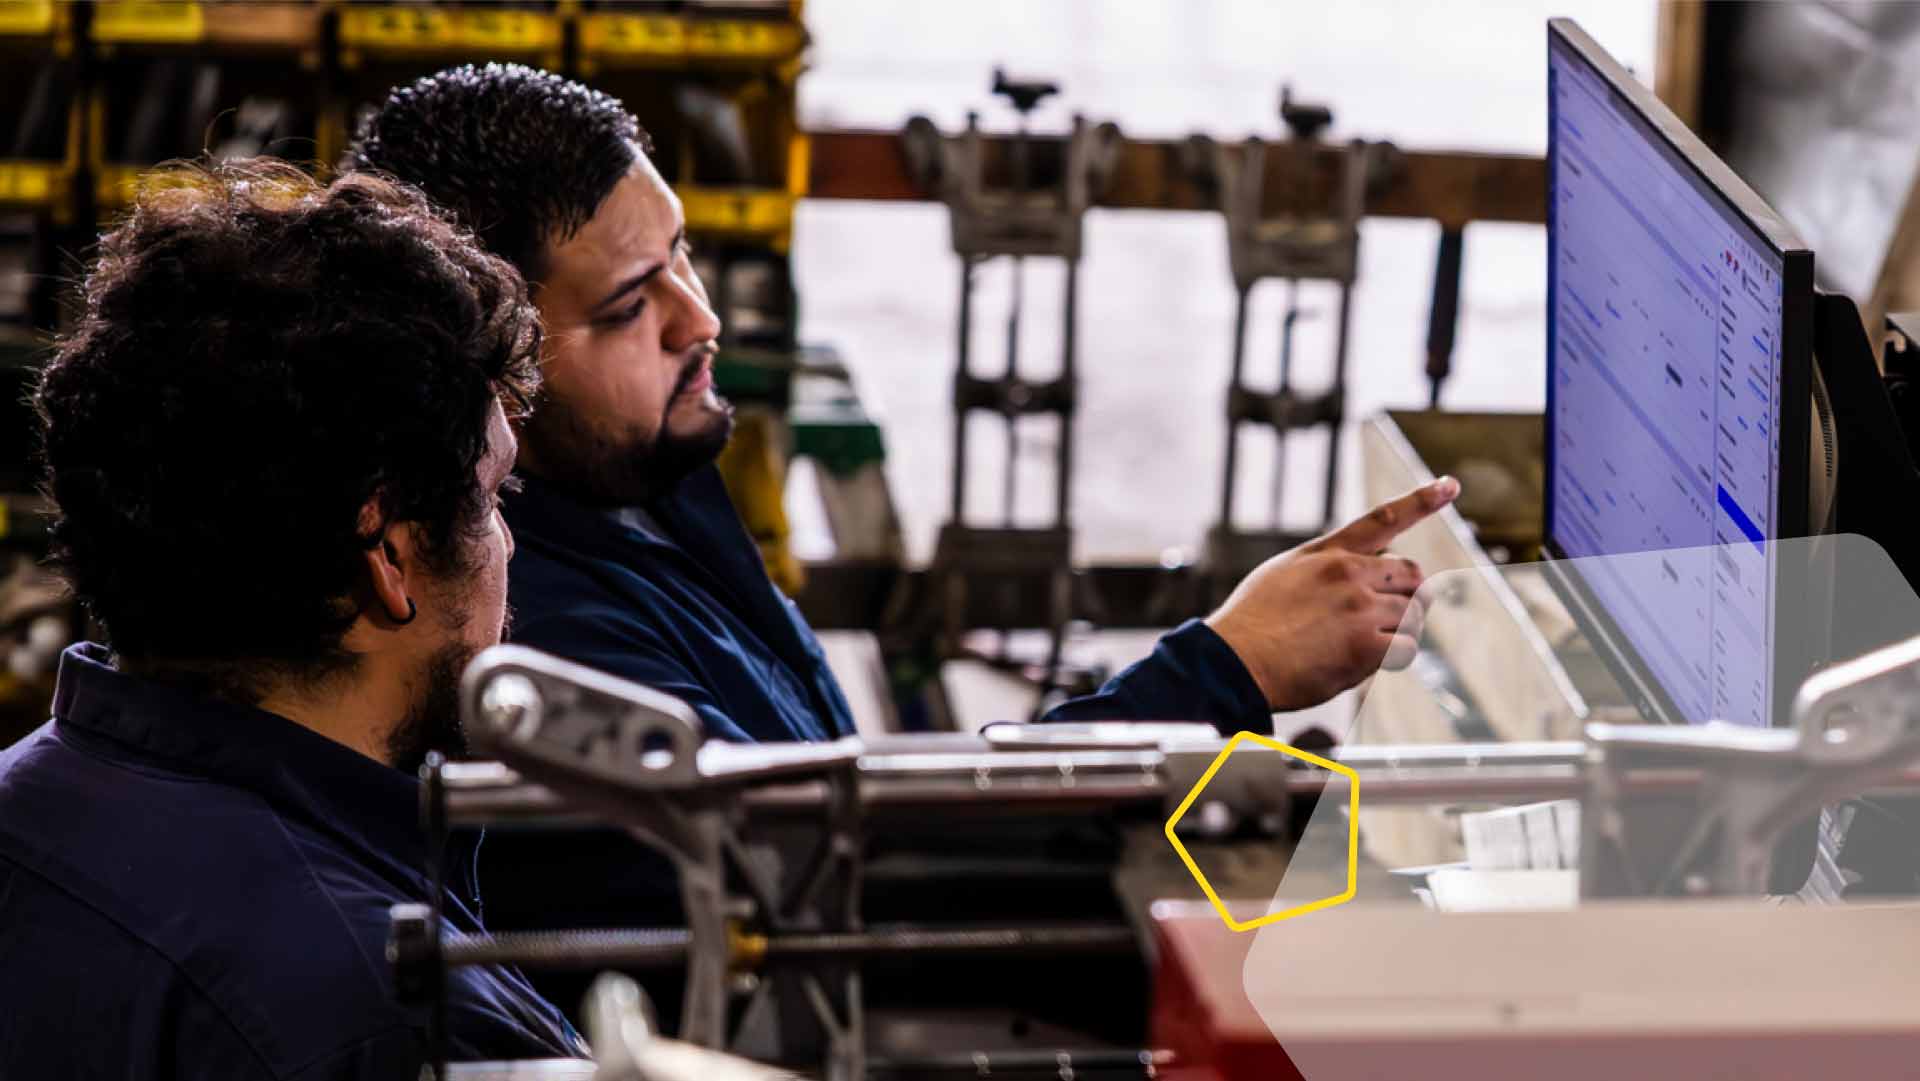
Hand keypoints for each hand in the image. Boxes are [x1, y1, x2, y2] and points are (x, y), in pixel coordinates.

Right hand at [1205, 476, 1460, 711]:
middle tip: (1386, 614)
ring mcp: (1360, 608)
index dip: (1421, 500)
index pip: (1383, 519)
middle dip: (1407, 594)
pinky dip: (1390, 657)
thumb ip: (1324, 567)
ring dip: (1395, 630)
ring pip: (1412, 614)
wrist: (1234, 662)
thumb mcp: (1282, 574)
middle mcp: (1348, 574)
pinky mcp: (1367, 646)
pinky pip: (1406, 648)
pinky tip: (1358, 661)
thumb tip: (1365, 574)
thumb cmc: (1251, 625)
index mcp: (1327, 553)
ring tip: (1358, 643)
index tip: (1449, 486)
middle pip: (1411, 575)